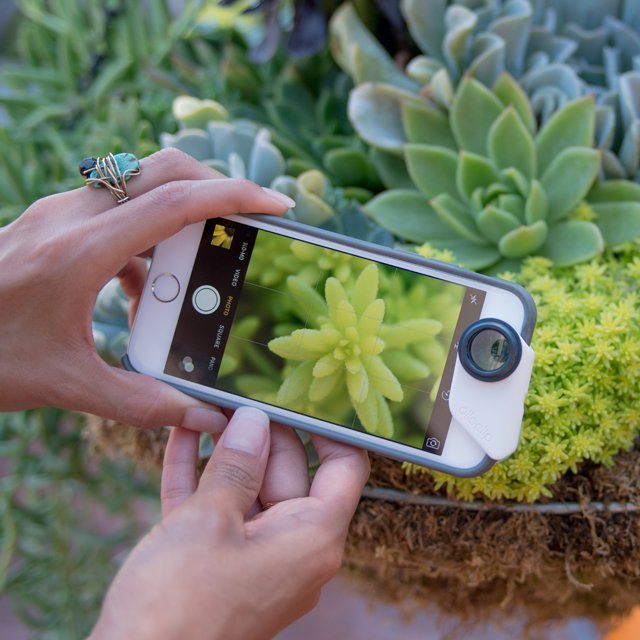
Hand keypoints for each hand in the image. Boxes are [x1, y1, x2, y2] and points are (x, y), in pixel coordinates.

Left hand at [0, 149, 292, 430]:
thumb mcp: (65, 385)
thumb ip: (140, 402)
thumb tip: (200, 417)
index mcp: (81, 250)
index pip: (176, 201)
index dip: (235, 196)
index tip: (276, 204)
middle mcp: (72, 216)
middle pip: (164, 169)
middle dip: (216, 188)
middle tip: (243, 226)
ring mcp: (59, 212)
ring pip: (141, 184)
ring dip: (179, 216)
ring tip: (192, 270)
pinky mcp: (53, 221)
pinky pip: (116, 210)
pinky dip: (146, 237)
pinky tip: (139, 286)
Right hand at [89, 407, 369, 639]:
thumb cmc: (178, 607)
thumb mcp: (210, 520)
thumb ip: (237, 465)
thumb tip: (254, 421)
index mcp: (312, 538)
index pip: (344, 469)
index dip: (326, 430)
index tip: (298, 400)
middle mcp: (293, 548)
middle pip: (289, 472)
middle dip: (259, 435)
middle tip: (234, 400)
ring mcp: (257, 558)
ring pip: (248, 489)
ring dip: (224, 452)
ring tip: (204, 411)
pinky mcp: (222, 566)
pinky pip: (220, 511)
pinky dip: (203, 478)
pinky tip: (184, 439)